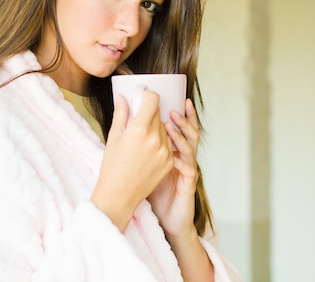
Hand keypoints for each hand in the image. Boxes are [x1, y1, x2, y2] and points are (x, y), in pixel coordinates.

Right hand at [91, 91, 173, 231]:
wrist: (119, 195)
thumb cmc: (112, 166)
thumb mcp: (114, 137)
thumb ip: (121, 113)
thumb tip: (122, 96)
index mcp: (139, 128)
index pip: (153, 99)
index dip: (147, 96)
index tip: (142, 99)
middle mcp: (156, 137)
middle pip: (159, 113)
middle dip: (149, 113)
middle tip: (139, 120)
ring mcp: (165, 150)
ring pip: (165, 128)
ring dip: (157, 128)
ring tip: (142, 140)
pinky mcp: (170, 161)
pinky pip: (169, 144)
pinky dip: (161, 143)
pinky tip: (147, 152)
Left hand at [147, 98, 200, 239]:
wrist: (161, 216)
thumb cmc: (149, 185)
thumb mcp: (139, 157)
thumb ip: (134, 133)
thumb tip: (124, 108)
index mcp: (172, 148)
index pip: (178, 126)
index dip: (179, 112)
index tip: (169, 98)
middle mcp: (182, 156)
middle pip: (188, 133)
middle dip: (181, 120)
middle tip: (172, 109)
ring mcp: (186, 169)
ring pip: (190, 148)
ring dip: (181, 136)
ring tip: (171, 126)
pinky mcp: (187, 184)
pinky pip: (189, 170)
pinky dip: (182, 162)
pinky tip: (175, 157)